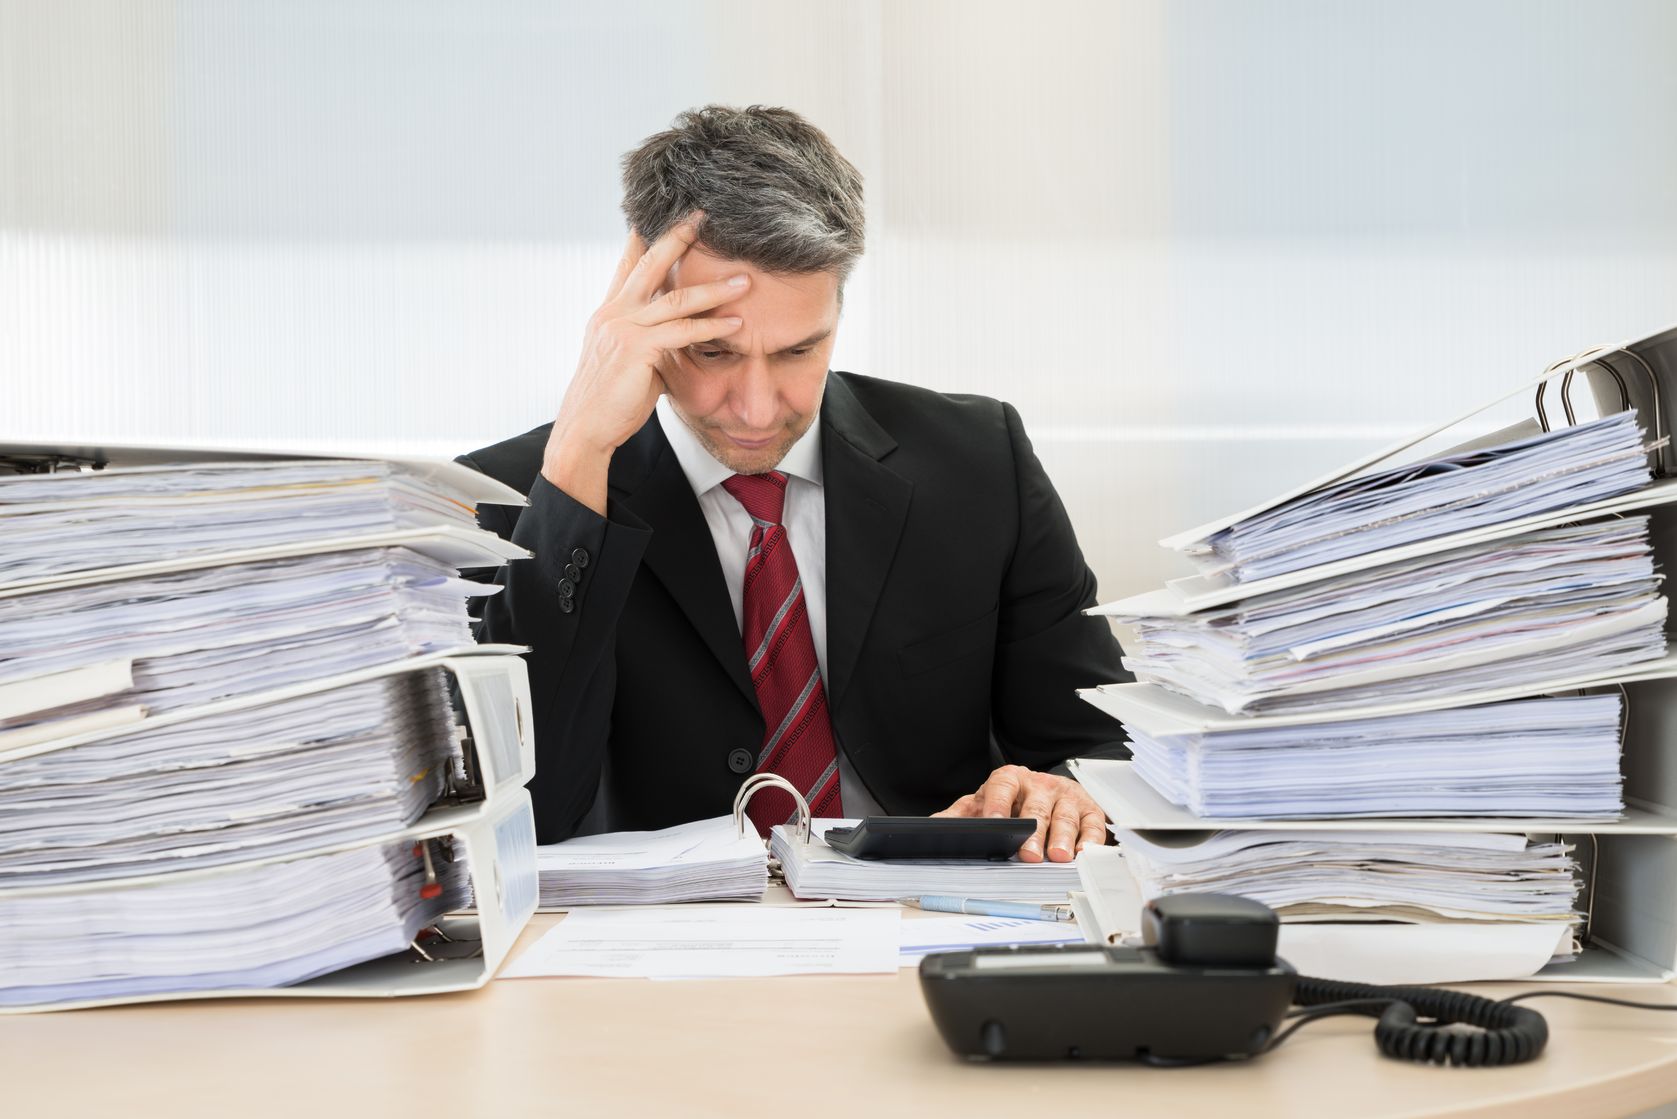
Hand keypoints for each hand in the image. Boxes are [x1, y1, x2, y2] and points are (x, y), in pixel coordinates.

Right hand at [542, 215, 748, 512]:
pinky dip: (712, 329)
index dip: (647, 236)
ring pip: (676, 299)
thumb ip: (647, 336)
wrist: (586, 428)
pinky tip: (737, 325)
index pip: (629, 263)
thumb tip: (674, 330)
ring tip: (745, 282)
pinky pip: (682, 333)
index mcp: (610, 311)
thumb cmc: (610, 399)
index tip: (669, 213)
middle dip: (679, 236)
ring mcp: (624, 329)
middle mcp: (614, 312)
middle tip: (704, 216)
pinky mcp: (637, 351)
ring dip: (715, 290)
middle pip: (650, 263)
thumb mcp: (625, 358)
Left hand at [933, 764, 1108, 862]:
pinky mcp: (1089, 809)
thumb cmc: (1011, 803)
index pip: (1002, 785)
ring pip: (1065, 815)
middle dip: (1033, 831)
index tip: (993, 822)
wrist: (1045, 789)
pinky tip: (1083, 853)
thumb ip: (959, 817)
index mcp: (1010, 779)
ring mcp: (1066, 796)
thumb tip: (932, 829)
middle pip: (1036, 807)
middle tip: (1028, 854)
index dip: (998, 802)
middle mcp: (1040, 784)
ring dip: (1062, 837)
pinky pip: (1093, 823)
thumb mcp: (982, 805)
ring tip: (1057, 856)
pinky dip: (1090, 839)